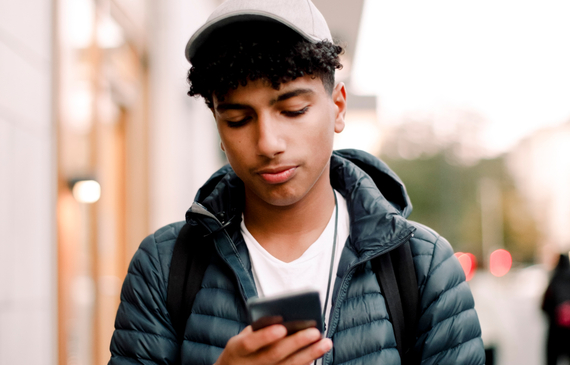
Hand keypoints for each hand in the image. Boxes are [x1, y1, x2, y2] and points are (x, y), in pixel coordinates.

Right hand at [214, 324, 331, 364]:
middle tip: (314, 331)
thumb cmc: (242, 350)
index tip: (282, 327)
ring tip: (326, 342)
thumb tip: (284, 316)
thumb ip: (258, 328)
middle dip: (296, 343)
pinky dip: (306, 362)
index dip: (265, 336)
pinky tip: (317, 353)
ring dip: (309, 354)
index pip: (250, 343)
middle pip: (274, 355)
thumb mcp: (242, 337)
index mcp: (237, 349)